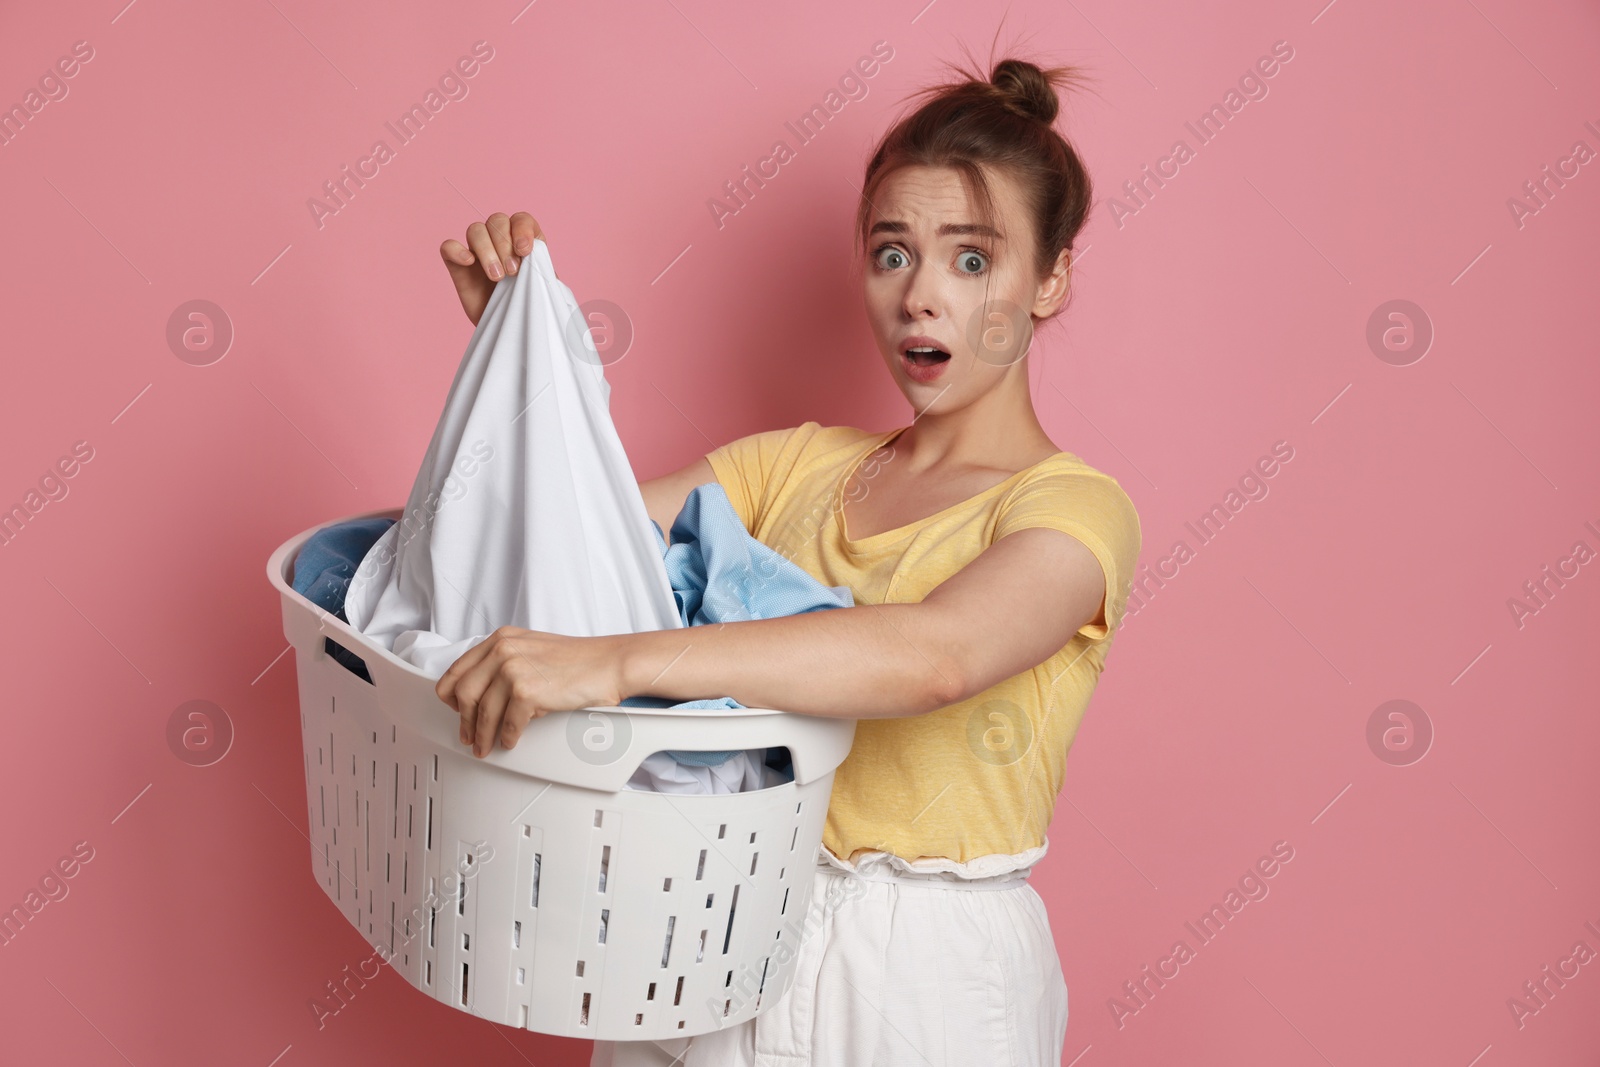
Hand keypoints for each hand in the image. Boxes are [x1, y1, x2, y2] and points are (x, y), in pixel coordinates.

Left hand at [435, 626, 628, 757]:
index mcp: (501, 639)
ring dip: (482, 736)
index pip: (458, 670)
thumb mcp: (532, 649)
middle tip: (468, 736)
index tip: (455, 710)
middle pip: (464, 694)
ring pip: (482, 713)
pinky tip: (510, 741)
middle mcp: (502, 650)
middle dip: (463, 720)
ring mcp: (513, 670)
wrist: (609, 663)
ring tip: (485, 746)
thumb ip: (505, 662)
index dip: (452, 696)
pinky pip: (507, 724)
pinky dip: (507, 738)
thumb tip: (484, 693)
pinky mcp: (527, 692)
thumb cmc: (579, 659)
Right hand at [439, 210, 544, 325]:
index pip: (521, 219)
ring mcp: (477, 251)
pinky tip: (468, 262)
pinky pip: (449, 246)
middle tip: (512, 272)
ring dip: (486, 250)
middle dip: (505, 245)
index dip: (522, 230)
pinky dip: (456, 250)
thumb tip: (541, 262)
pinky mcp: (458, 265)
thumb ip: (542, 271)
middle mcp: (499, 239)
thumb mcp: (542, 287)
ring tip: (497, 277)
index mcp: (523, 239)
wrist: (510, 328)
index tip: (524, 251)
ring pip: (475, 230)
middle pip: (497, 221)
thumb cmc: (529, 305)